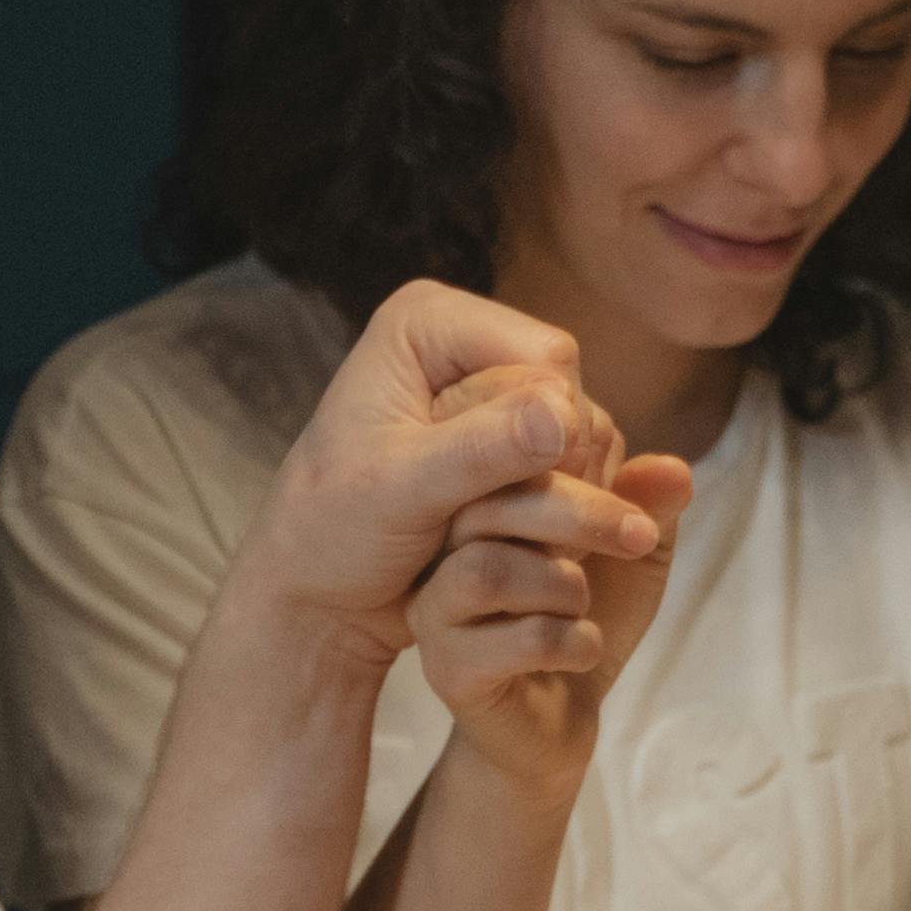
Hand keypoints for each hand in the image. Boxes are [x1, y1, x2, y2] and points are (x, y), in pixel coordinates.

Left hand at [230, 281, 673, 666]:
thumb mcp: (399, 492)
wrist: (324, 589)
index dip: (543, 433)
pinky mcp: (518, 436)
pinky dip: (558, 510)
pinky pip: (582, 464)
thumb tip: (561, 418)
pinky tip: (506, 539)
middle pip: (572, 394)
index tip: (483, 494)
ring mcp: (498, 388)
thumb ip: (478, 451)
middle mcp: (469, 339)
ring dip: (556, 497)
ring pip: (586, 433)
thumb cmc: (335, 533)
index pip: (548, 359)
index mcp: (428, 321)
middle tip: (478, 523)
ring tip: (482, 534)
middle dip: (546, 469)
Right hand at [414, 446, 693, 793]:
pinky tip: (582, 649)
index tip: (625, 498)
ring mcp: (435, 612)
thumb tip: (675, 470)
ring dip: (564, 585)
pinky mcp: (448, 670)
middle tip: (637, 538)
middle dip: (582, 514)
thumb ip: (648, 508)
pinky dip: (572, 641)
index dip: (578, 461)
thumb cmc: (581, 623)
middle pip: (489, 501)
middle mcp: (441, 550)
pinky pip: (516, 640)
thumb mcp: (630, 557)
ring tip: (584, 607)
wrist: (554, 725)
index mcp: (478, 504)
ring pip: (488, 570)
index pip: (508, 451)